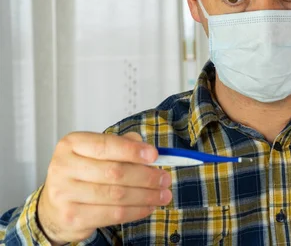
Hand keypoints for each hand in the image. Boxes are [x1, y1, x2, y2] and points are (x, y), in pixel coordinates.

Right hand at [37, 132, 171, 244]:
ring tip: (163, 195)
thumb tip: (148, 150)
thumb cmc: (81, 174)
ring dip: (146, 195)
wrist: (54, 206)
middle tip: (165, 178)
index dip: (132, 151)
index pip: (106, 145)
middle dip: (146, 176)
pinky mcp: (72, 217)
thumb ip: (122, 145)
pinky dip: (136, 211)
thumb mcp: (96, 152)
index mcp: (71, 144)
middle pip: (114, 172)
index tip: (154, 155)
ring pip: (117, 195)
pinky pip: (113, 214)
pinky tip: (148, 206)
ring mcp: (64, 194)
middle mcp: (63, 167)